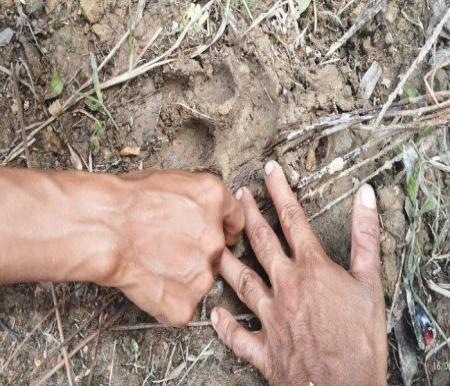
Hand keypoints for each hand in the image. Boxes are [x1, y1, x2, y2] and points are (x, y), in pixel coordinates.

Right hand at [0, 168, 242, 326]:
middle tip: (170, 249)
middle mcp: (215, 238)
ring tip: (152, 264)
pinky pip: (183, 305)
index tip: (218, 234)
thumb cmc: (125, 201)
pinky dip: (167, 299)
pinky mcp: (185, 303)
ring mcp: (202, 273)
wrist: (100, 227)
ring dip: (184, 276)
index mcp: (214, 201)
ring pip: (200, 279)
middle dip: (199, 252)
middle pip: (217, 252)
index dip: (225, 229)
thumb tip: (205, 214)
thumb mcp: (171, 181)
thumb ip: (199, 200)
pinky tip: (147, 282)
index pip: (235, 220)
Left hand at [210, 161, 386, 384]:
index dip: (280, 190)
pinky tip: (214, 314)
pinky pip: (238, 334)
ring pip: (240, 281)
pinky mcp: (264, 345)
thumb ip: (366, 237)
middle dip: (248, 215)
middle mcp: (284, 286)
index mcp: (310, 269)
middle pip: (261, 242)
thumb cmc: (360, 338)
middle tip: (235, 196)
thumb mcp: (372, 281)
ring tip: (213, 244)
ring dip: (227, 260)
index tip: (269, 170)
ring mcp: (270, 315)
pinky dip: (225, 325)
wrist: (344, 385)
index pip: (292, 218)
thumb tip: (365, 199)